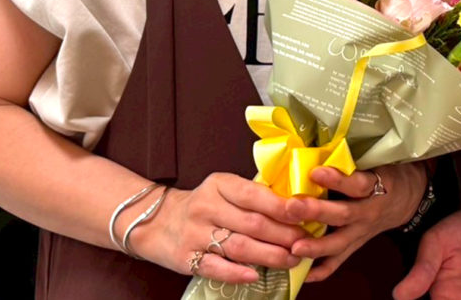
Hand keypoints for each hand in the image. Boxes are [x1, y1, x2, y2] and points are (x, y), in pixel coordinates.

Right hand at [129, 172, 307, 283]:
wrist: (155, 221)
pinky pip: (215, 268)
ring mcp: (194, 234)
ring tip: (292, 260)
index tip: (305, 215)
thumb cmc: (203, 205)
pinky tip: (256, 275)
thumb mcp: (223, 190)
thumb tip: (296, 209)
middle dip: (284, 235)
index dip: (282, 207)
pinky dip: (237, 273)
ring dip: (270, 255)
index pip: (255, 194)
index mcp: (219, 184)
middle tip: (306, 244)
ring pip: (239, 246)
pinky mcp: (185, 259)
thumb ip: (252, 196)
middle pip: (252, 223)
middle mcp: (205, 207)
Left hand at [287, 162, 427, 280]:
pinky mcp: (358, 244)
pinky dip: (323, 269)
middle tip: (292, 207)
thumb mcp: (379, 159)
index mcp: (377, 186)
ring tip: (294, 247)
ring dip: (317, 246)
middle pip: (344, 214)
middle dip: (317, 212)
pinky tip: (305, 274)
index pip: (358, 184)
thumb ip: (354, 156)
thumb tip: (318, 140)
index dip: (338, 179)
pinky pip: (341, 260)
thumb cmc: (389, 172)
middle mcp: (369, 211)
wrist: (410, 196)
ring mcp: (363, 231)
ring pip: (340, 242)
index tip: (316, 171)